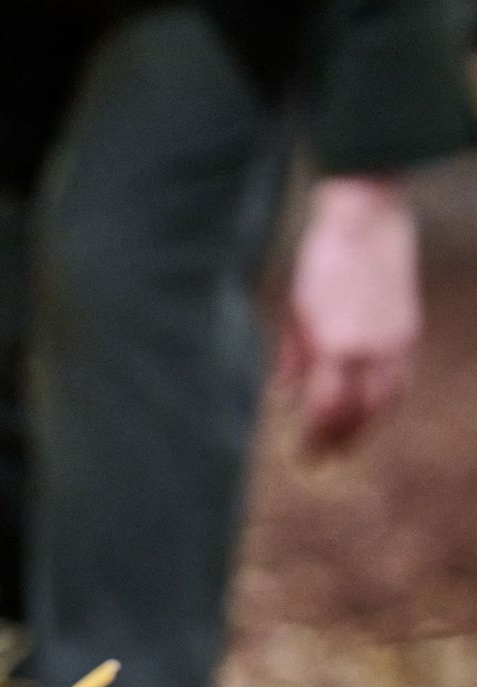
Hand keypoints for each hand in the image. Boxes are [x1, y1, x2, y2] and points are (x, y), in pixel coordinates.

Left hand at [279, 175, 420, 450]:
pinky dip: (383, 401)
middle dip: (341, 441)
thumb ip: (291, 357)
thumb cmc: (320, 262)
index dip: (315, 439)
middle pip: (362, 414)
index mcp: (338, 346)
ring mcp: (398, 341)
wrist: (368, 220)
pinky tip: (366, 409)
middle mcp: (373, 350)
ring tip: (343, 442)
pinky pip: (401, 380)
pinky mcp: (410, 331)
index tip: (302, 457)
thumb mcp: (293, 310)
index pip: (327, 411)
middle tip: (320, 460)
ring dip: (366, 426)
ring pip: (388, 401)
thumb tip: (282, 396)